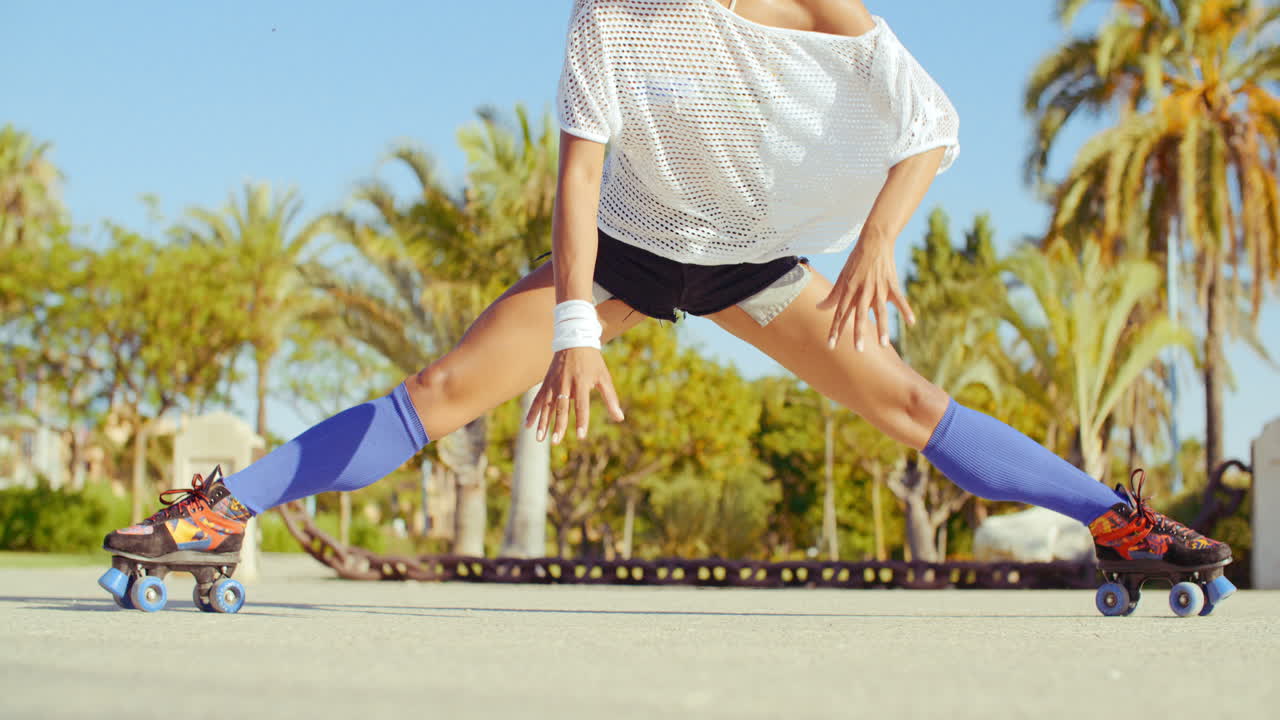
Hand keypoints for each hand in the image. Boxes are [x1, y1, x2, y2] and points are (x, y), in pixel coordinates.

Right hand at [525, 347, 624, 443]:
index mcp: (582, 382)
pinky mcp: (546, 383)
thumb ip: (611, 398)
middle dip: (559, 426)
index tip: (581, 436)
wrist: (574, 340)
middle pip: (561, 408)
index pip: (582, 405)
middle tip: (556, 442)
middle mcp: (565, 383)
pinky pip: (538, 400)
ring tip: (541, 439)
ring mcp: (553, 383)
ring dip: (543, 423)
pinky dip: (533, 412)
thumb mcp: (604, 377)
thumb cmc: (593, 362)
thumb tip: (620, 418)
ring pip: (547, 406)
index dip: (582, 420)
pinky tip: (528, 425)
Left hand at [816, 236, 914, 350]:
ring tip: (883, 344)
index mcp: (849, 289)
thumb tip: (819, 308)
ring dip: (882, 327)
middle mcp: (863, 290)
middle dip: (859, 333)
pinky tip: (911, 322)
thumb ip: (832, 295)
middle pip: (860, 315)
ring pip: (880, 311)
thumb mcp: (842, 277)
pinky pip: (900, 299)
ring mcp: (878, 287)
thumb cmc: (856, 261)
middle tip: (858, 350)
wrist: (874, 240)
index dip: (835, 329)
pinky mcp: (892, 284)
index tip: (831, 346)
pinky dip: (906, 310)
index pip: (840, 313)